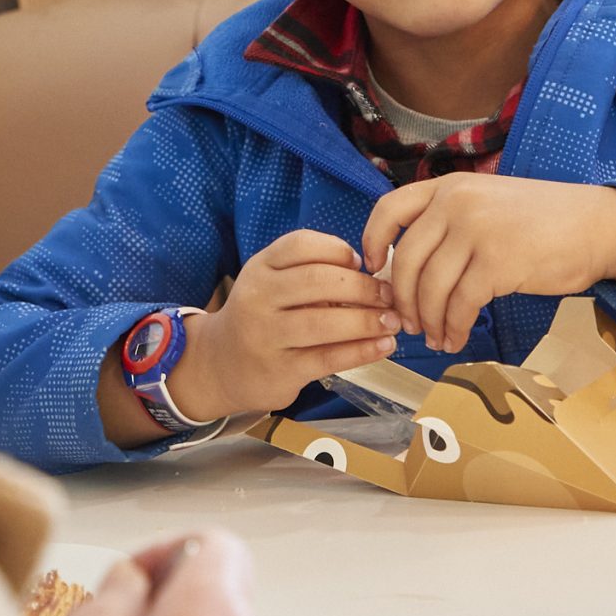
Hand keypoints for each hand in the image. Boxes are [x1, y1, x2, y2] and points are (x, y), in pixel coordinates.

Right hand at [166, 230, 398, 421]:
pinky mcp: (281, 370)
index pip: (301, 244)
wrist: (221, 364)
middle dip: (363, 287)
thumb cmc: (262, 316)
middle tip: (389, 295)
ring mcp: (267, 335)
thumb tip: (374, 275)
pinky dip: (362, 351)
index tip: (362, 262)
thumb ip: (311, 273)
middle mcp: (258, 297)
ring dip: (368, 320)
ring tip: (393, 321)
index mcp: (260, 267)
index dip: (338, 250)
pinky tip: (384, 346)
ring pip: (325, 322)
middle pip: (318, 280)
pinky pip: (329, 358)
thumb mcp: (272, 283)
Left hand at [360, 177, 615, 353]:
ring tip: (434, 337)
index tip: (373, 271)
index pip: (389, 210)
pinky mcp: (497, 262)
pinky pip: (460, 304)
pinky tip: (456, 339)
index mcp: (449, 186)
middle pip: (405, 260)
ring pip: (430, 288)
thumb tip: (407, 270)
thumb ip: (448, 223)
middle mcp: (456, 203)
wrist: (596, 225)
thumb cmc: (542, 221)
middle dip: (402, 299)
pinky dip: (453, 328)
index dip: (371, 243)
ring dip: (428, 320)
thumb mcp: (486, 202)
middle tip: (407, 322)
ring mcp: (476, 231)